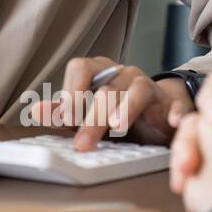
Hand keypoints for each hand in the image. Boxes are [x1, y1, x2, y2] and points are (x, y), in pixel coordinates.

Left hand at [25, 56, 194, 150]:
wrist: (157, 114)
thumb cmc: (115, 111)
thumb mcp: (87, 113)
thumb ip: (64, 113)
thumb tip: (35, 111)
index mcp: (99, 71)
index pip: (80, 68)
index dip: (71, 91)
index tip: (65, 117)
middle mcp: (123, 73)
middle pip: (106, 89)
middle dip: (93, 117)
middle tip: (83, 143)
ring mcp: (148, 85)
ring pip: (137, 91)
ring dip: (127, 110)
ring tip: (118, 127)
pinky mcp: (171, 104)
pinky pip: (176, 106)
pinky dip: (176, 113)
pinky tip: (172, 123)